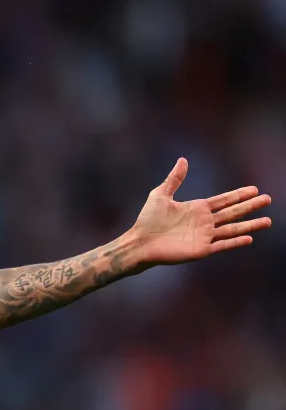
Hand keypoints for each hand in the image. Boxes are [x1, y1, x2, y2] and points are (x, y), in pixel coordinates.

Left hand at [129, 158, 271, 265]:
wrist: (140, 242)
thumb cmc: (147, 220)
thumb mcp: (160, 195)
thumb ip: (174, 179)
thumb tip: (183, 160)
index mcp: (197, 208)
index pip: (223, 200)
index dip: (239, 195)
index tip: (254, 189)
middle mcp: (204, 222)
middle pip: (232, 212)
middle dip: (250, 206)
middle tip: (267, 199)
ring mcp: (204, 236)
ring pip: (232, 229)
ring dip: (250, 225)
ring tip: (268, 220)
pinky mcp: (200, 249)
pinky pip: (222, 245)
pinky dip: (235, 242)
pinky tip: (249, 238)